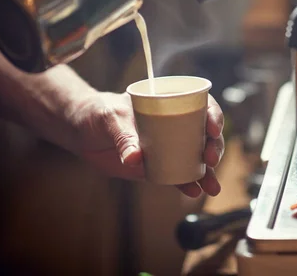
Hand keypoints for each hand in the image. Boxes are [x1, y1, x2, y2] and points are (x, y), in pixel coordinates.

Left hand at [66, 91, 224, 196]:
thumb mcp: (110, 118)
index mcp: (170, 104)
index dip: (213, 116)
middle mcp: (176, 125)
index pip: (201, 106)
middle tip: (210, 159)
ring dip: (208, 173)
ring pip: (196, 158)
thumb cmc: (98, 113)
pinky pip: (178, 176)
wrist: (82, 132)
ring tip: (212, 186)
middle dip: (214, 148)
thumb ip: (124, 137)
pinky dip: (187, 184)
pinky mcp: (159, 166)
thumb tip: (135, 158)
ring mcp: (169, 147)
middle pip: (205, 135)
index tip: (213, 129)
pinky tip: (194, 191)